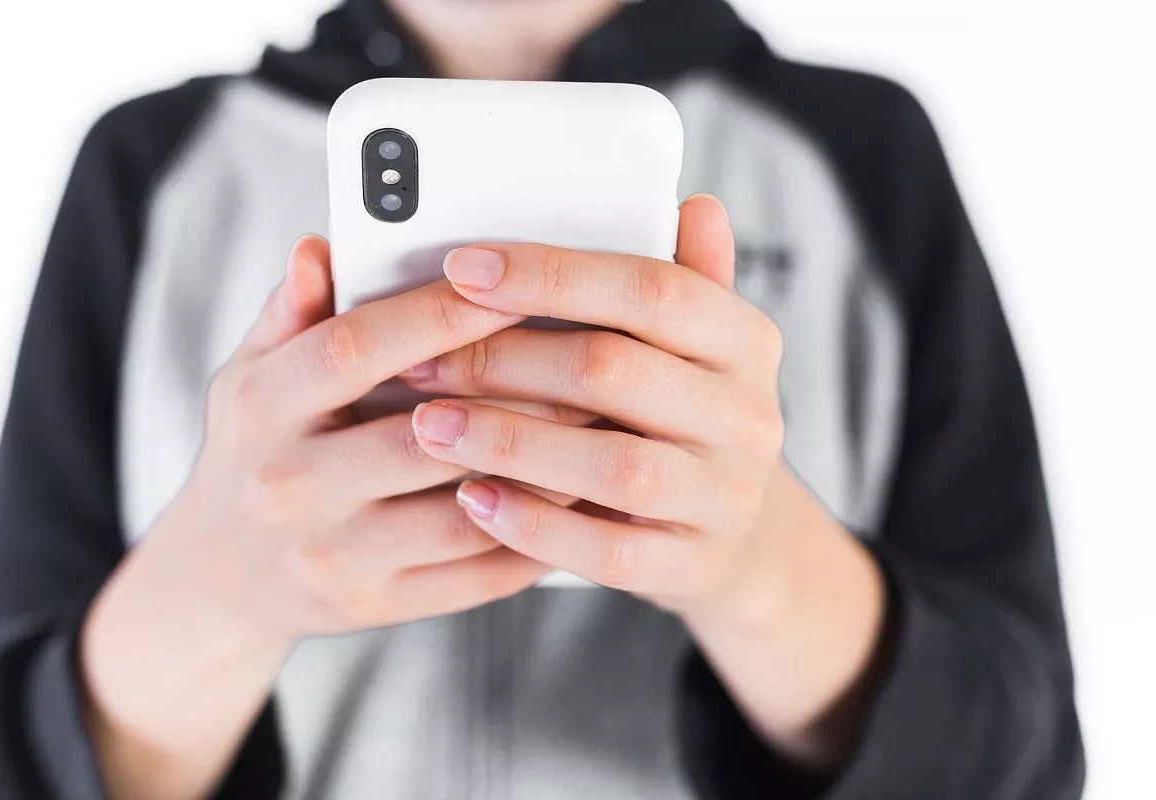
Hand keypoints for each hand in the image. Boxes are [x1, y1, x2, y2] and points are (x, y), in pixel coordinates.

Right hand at [80, 236, 565, 797]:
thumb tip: (320, 247)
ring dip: (541, 471)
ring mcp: (333, 557)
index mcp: (262, 408)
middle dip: (515, 397)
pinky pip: (474, 575)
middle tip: (590, 361)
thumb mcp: (250, 373)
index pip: (355, 349)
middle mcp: (290, 486)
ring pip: (463, 513)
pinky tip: (577, 497)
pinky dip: (536, 536)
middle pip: (421, 437)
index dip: (437, 315)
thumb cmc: (255, 447)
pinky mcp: (374, 607)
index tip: (512, 284)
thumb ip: (290, 312)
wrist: (222, 573)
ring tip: (602, 428)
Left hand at [401, 196, 798, 622]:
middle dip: (505, 361)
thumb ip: (679, 279)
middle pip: (616, 372)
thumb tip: (692, 204)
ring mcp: (725, 497)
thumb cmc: (681, 417)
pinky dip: (533, 524)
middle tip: (423, 360)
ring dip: (509, 442)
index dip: (554, 275)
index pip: (652, 288)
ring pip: (612, 465)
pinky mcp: (692, 565)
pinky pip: (608, 551)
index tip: (463, 268)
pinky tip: (472, 500)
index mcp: (745, 342)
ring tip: (429, 427)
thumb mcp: (693, 346)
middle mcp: (748, 417)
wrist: (735, 534)